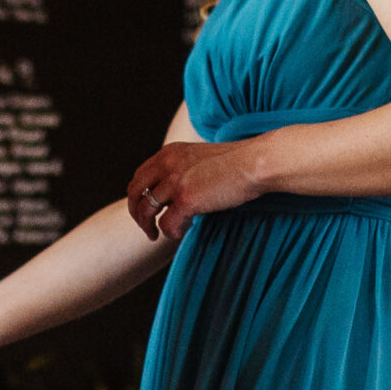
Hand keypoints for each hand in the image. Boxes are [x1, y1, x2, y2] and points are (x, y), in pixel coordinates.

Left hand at [125, 140, 262, 240]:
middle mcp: (167, 165)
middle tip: (145, 226)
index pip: (140, 175)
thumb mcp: (199, 159)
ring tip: (154, 235)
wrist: (255, 163)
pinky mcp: (187, 199)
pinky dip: (170, 232)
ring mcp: (175, 182)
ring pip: (146, 210)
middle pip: (135, 192)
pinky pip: (166, 223)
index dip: (138, 195)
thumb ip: (183, 171)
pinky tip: (180, 233)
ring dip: (148, 226)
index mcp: (169, 153)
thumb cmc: (236, 163)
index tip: (144, 208)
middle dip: (136, 212)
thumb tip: (174, 195)